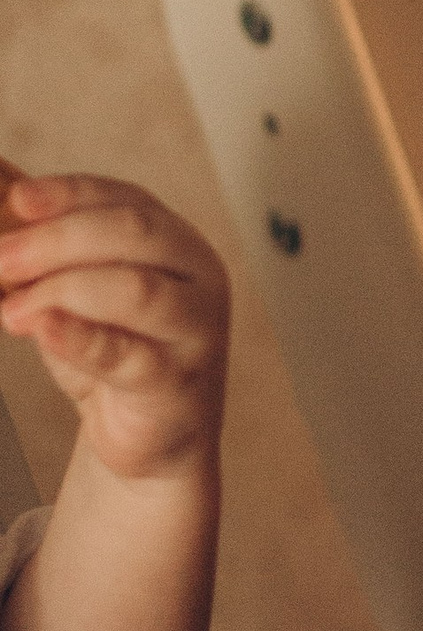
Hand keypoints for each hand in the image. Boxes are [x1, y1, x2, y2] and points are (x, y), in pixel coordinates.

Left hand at [0, 164, 230, 481]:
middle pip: (132, 232)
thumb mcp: (69, 286)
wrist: (147, 436)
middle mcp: (196, 272)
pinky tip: (45, 330)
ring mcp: (195, 326)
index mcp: (172, 238)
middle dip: (55, 239)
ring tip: (12, 311)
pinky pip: (130, 356)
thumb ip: (38, 235)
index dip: (68, 194)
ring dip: (62, 290)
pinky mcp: (179, 381)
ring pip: (136, 289)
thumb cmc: (112, 350)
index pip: (122, 198)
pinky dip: (82, 339)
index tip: (17, 199)